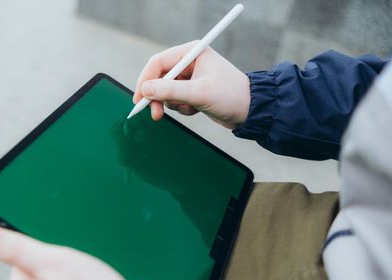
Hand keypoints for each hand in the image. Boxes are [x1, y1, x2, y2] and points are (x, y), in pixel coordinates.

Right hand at [133, 41, 249, 128]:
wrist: (251, 111)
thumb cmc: (230, 96)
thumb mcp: (198, 93)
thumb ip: (170, 91)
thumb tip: (145, 90)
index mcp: (192, 52)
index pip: (158, 63)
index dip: (146, 81)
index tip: (140, 99)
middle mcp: (189, 62)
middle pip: (159, 78)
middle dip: (158, 98)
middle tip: (156, 115)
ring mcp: (190, 77)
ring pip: (166, 92)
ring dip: (174, 104)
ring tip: (190, 108)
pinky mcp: (192, 90)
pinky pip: (175, 100)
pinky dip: (182, 108)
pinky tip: (196, 110)